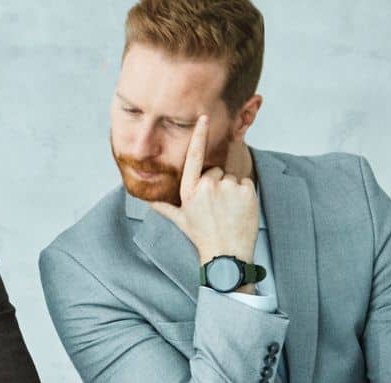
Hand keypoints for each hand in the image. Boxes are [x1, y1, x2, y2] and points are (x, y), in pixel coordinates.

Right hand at [147, 115, 258, 269]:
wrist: (226, 257)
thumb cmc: (203, 237)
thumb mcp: (180, 221)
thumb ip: (163, 207)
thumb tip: (146, 201)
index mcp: (189, 190)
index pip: (193, 156)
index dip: (198, 135)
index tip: (203, 116)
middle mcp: (206, 186)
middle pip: (216, 171)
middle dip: (218, 185)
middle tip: (217, 209)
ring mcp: (227, 188)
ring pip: (231, 177)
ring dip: (232, 191)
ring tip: (228, 212)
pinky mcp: (245, 191)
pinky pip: (245, 182)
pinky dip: (245, 194)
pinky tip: (239, 211)